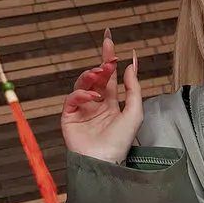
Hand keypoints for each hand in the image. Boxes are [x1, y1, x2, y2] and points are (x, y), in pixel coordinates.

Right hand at [60, 29, 142, 163]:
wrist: (105, 162)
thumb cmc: (121, 143)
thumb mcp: (134, 113)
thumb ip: (134, 88)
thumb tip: (130, 65)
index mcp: (110, 103)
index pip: (108, 76)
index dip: (108, 58)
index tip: (109, 40)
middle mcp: (95, 104)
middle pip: (94, 77)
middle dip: (101, 65)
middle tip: (108, 60)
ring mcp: (81, 110)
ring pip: (82, 84)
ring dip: (90, 77)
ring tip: (100, 76)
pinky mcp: (69, 116)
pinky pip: (72, 99)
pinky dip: (81, 94)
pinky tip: (92, 97)